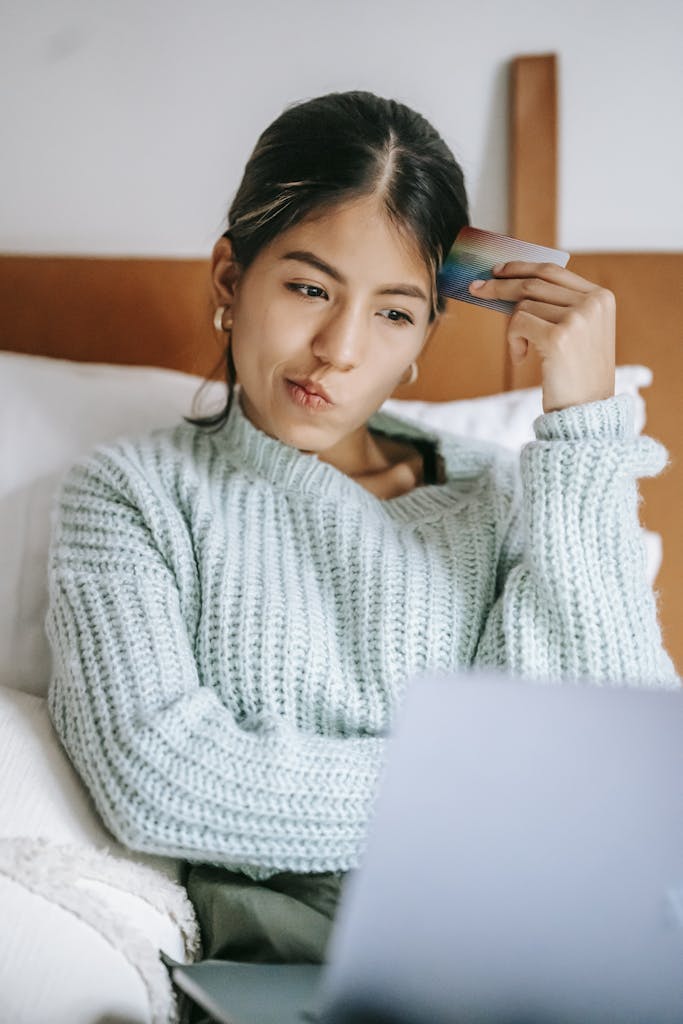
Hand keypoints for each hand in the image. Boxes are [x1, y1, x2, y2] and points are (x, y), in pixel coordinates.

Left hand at [469, 261, 615, 413]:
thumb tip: (510, 286)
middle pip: (533, 283)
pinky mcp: (559, 337)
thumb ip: (555, 307)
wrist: (587, 412)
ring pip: (523, 305)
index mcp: (601, 297)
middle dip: (500, 286)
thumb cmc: (576, 375)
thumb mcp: (575, 333)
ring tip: (523, 350)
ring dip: (514, 328)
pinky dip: (513, 341)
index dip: (522, 267)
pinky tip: (522, 357)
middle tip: (476, 289)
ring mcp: (578, 318)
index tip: (498, 271)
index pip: (553, 270)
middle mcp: (593, 303)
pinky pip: (518, 323)